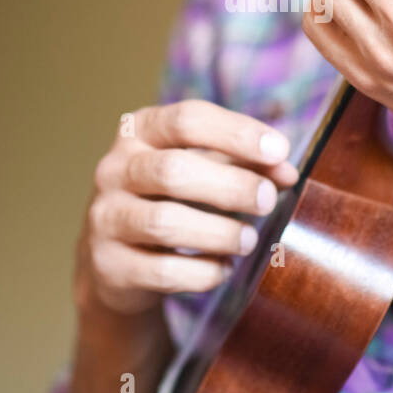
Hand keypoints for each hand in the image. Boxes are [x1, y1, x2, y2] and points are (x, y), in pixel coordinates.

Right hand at [76, 100, 299, 315]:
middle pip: (174, 170)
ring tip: (248, 240)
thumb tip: (287, 173)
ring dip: (219, 232)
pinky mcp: (109, 265)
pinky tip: (222, 269)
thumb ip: (244, 164)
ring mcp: (106, 217)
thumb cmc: (170, 199)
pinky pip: (162, 270)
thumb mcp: (203, 170)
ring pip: (165, 222)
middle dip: (231, 186)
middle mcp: (114, 169)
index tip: (279, 150)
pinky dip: (203, 272)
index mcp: (139, 131)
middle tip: (267, 201)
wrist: (115, 258)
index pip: (187, 120)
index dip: (237, 133)